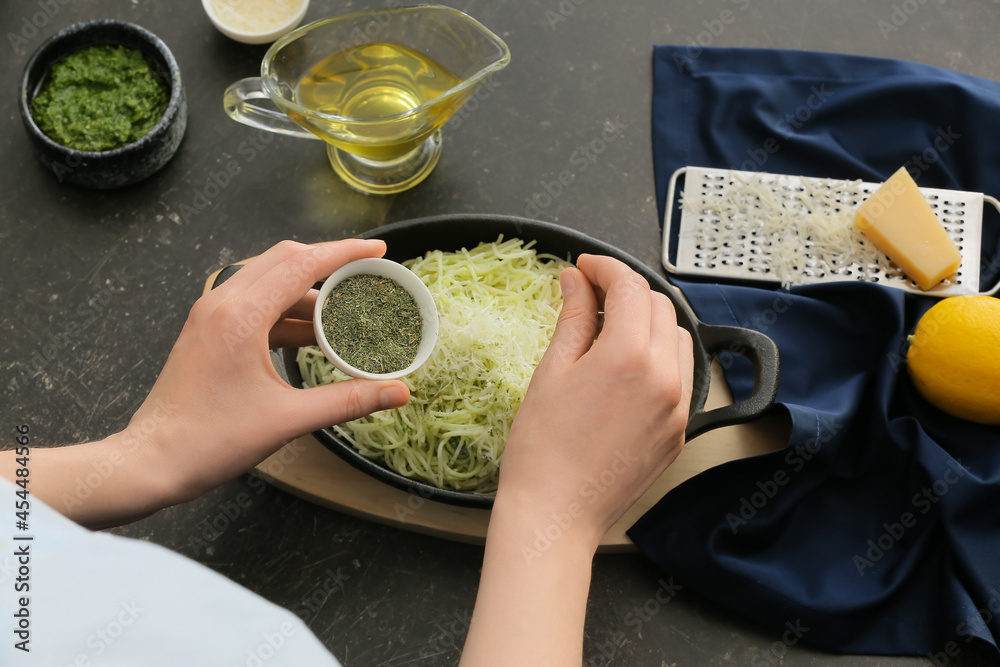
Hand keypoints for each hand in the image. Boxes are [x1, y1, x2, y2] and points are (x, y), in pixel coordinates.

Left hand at [131, 239, 410, 507]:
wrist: (151, 461)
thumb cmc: (210, 441)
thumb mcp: (288, 419)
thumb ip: (348, 401)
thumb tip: (397, 393)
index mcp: (240, 315)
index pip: (302, 265)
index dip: (345, 253)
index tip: (379, 252)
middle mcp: (222, 303)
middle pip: (285, 260)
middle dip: (329, 264)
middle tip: (366, 276)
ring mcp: (211, 315)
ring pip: (269, 282)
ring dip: (309, 292)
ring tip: (346, 313)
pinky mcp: (209, 331)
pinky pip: (257, 305)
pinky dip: (289, 313)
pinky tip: (314, 336)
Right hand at [500, 253, 694, 547]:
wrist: (556, 514)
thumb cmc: (542, 450)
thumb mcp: (551, 371)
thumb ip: (572, 317)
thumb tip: (575, 280)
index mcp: (629, 356)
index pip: (630, 287)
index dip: (604, 267)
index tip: (583, 267)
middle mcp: (666, 378)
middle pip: (659, 307)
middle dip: (627, 291)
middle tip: (590, 293)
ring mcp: (678, 407)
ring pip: (677, 338)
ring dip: (648, 322)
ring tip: (608, 328)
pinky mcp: (678, 431)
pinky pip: (680, 376)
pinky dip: (658, 357)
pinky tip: (625, 366)